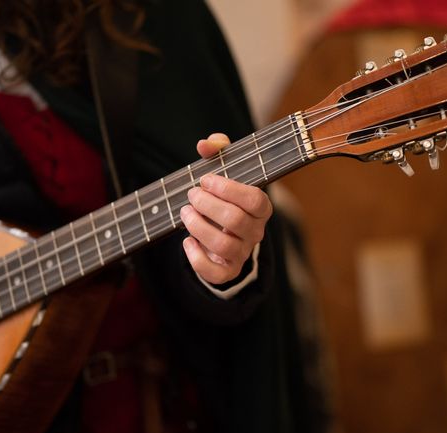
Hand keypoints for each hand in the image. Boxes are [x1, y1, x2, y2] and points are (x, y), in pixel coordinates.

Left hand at [180, 133, 271, 284]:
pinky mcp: (227, 271)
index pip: (254, 199)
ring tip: (185, 213)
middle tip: (191, 194)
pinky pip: (215, 273)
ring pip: (223, 245)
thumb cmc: (224, 196)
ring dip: (198, 227)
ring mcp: (242, 253)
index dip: (228, 188)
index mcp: (261, 208)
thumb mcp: (225, 169)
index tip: (205, 179)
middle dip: (207, 204)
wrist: (224, 232)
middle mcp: (255, 232)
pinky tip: (187, 241)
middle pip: (235, 220)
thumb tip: (204, 145)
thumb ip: (219, 150)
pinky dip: (196, 258)